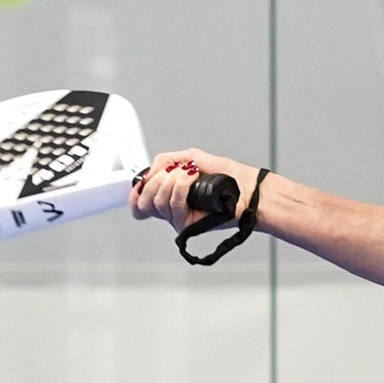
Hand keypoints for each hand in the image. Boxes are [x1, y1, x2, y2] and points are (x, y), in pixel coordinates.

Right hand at [132, 149, 256, 233]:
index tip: (141, 182)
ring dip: (171, 180)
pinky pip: (174, 204)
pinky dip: (180, 186)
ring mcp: (179, 218)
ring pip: (157, 202)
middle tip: (174, 172)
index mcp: (170, 196)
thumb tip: (150, 170)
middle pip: (144, 202)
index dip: (134, 194)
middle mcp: (172, 209)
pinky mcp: (188, 224)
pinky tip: (192, 178)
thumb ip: (167, 160)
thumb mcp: (192, 158)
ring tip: (190, 174)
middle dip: (155, 181)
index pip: (140, 203)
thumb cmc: (229, 176)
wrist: (249, 188)